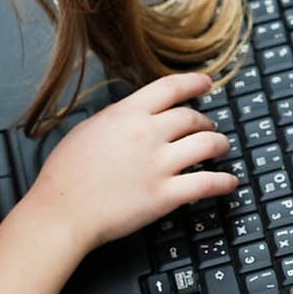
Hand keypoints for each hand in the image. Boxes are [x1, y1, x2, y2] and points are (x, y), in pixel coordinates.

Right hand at [25, 72, 238, 255]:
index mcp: (126, 114)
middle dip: (206, 121)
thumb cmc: (65, 174)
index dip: (193, 83)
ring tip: (221, 147)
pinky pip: (207, 183)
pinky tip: (230, 182)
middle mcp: (147, 134)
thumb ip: (115, 120)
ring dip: (219, 144)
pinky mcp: (166, 195)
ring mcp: (159, 164)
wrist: (62, 210)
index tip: (205, 83)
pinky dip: (224, 182)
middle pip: (191, 117)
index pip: (170, 88)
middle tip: (209, 126)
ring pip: (207, 145)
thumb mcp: (86, 130)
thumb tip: (132, 117)